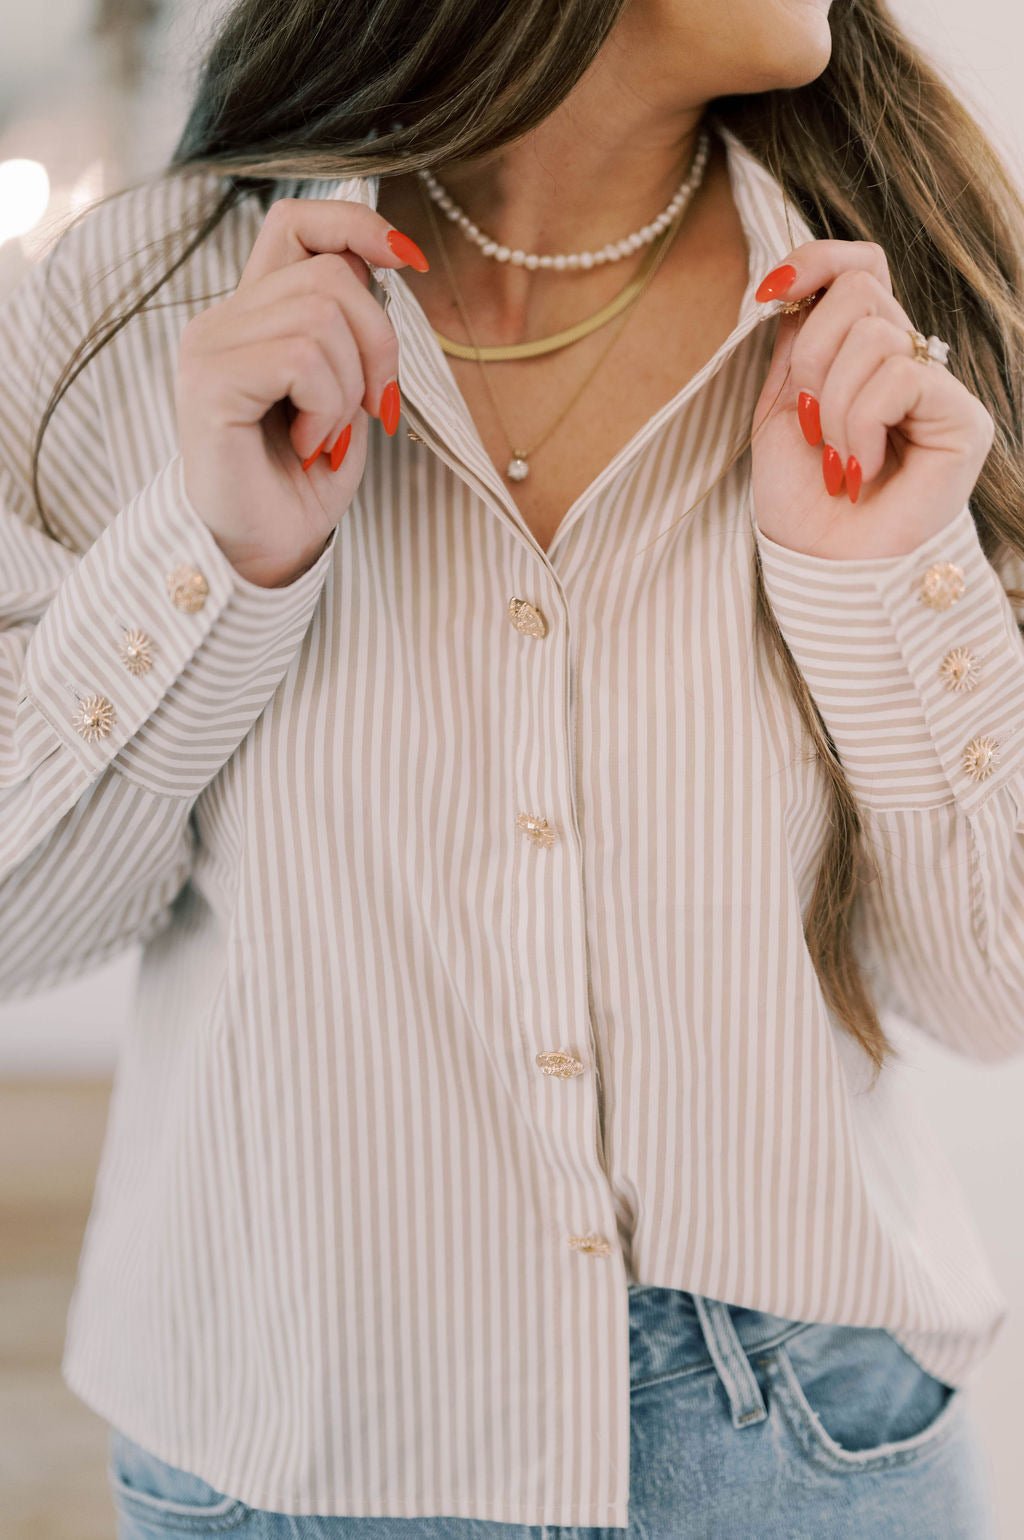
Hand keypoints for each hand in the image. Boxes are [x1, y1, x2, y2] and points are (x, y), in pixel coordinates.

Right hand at [174, 197, 428, 587]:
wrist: (267, 551)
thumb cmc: (305, 478)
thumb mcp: (345, 390)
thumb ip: (352, 327)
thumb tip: (393, 262)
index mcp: (254, 314)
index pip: (297, 223)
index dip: (357, 225)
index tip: (407, 262)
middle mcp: (222, 320)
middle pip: (330, 275)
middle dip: (378, 343)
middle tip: (372, 408)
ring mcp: (209, 348)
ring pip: (321, 315)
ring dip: (349, 387)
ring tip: (327, 435)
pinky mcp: (209, 384)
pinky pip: (301, 358)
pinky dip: (325, 407)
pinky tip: (307, 445)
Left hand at [750, 240, 994, 559]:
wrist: (822, 568)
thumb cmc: (800, 501)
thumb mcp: (779, 408)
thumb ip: (794, 340)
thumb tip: (794, 281)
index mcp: (863, 352)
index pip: (859, 265)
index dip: (816, 260)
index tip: (769, 294)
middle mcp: (908, 361)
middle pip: (860, 290)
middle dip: (812, 357)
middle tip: (809, 425)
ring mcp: (938, 388)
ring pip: (875, 333)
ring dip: (834, 405)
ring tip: (836, 460)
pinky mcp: (963, 419)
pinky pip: (899, 377)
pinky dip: (863, 424)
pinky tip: (862, 470)